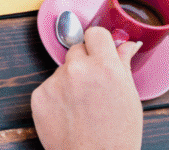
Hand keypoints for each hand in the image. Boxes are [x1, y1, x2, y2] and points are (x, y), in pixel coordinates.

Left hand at [31, 27, 142, 149]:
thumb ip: (123, 65)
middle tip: (94, 85)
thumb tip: (127, 44)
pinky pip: (48, 85)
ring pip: (62, 69)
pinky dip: (56, 95)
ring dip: (70, 80)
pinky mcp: (39, 95)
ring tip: (82, 105)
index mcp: (104, 67)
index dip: (99, 42)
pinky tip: (68, 112)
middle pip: (76, 50)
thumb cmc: (116, 136)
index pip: (95, 33)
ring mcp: (55, 82)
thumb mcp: (130, 98)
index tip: (100, 49)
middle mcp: (77, 70)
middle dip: (85, 62)